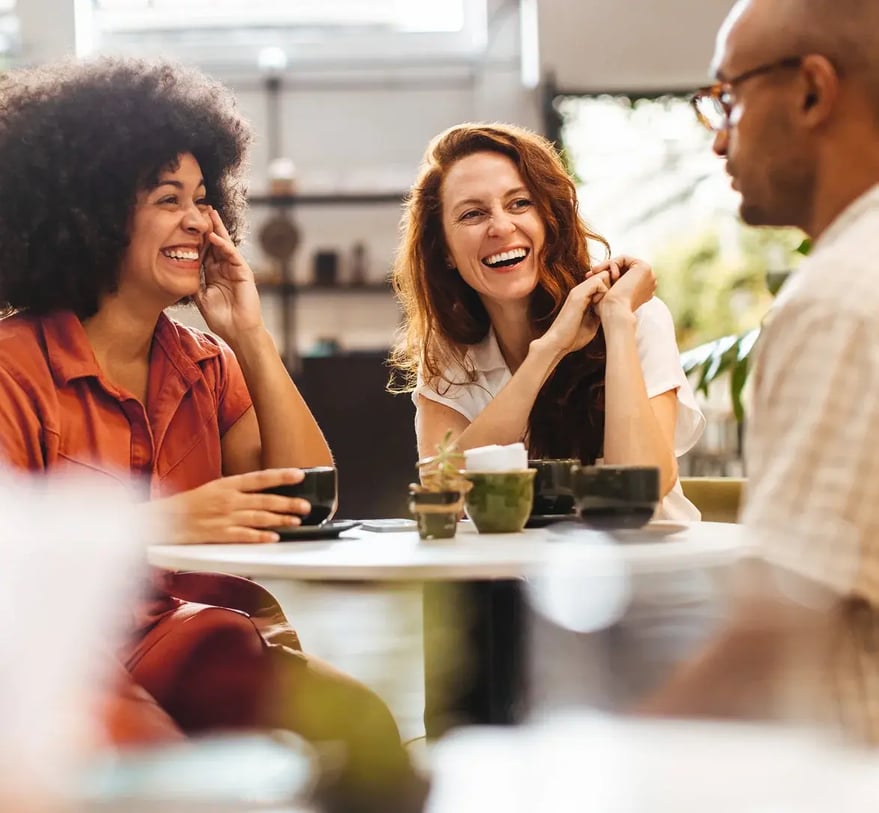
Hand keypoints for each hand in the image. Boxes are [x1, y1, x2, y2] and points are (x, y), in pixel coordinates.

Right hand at [157, 468, 311, 544]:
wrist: (162, 519)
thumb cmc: (189, 504)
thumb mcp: (215, 488)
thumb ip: (239, 490)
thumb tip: (264, 490)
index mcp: (228, 485)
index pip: (260, 478)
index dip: (282, 476)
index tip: (300, 475)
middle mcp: (228, 499)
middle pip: (265, 500)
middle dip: (289, 503)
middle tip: (306, 506)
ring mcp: (224, 517)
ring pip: (259, 518)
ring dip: (280, 519)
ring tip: (296, 521)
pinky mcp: (219, 535)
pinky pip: (244, 536)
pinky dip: (260, 537)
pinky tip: (274, 538)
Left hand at [195, 208, 264, 340]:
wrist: (237, 330)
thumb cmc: (221, 318)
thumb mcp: (200, 297)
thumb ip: (194, 282)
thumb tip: (179, 270)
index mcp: (214, 274)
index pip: (205, 251)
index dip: (197, 238)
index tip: (187, 225)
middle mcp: (225, 268)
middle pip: (216, 243)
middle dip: (209, 227)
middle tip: (202, 210)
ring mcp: (235, 269)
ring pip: (225, 245)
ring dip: (218, 230)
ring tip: (210, 215)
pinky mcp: (244, 272)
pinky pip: (232, 255)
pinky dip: (224, 246)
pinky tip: (214, 238)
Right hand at [534, 271, 609, 356]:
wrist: (558, 343)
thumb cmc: (573, 337)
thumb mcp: (593, 322)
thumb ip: (600, 312)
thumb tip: (613, 310)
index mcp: (583, 296)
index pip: (602, 280)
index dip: (612, 288)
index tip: (614, 302)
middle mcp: (580, 290)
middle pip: (604, 274)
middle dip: (613, 286)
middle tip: (612, 303)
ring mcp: (578, 291)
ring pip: (602, 275)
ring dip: (609, 289)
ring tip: (605, 306)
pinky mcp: (578, 295)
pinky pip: (598, 282)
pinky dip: (604, 292)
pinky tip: (600, 306)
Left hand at [589, 255, 656, 317]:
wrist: (615, 312)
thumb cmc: (608, 309)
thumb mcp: (608, 295)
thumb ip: (608, 285)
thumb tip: (597, 275)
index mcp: (643, 292)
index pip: (623, 276)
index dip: (607, 275)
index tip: (590, 277)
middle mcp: (648, 283)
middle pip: (623, 268)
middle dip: (605, 269)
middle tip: (589, 274)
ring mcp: (649, 275)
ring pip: (622, 263)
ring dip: (606, 267)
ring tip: (595, 273)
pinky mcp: (645, 268)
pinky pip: (623, 258)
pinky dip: (612, 264)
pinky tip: (609, 275)